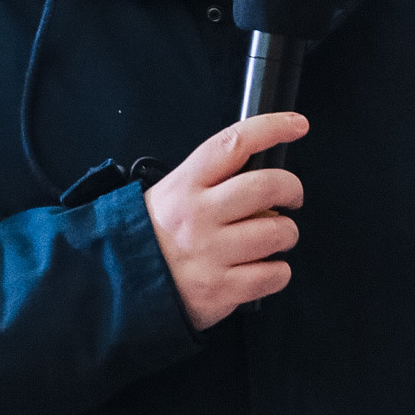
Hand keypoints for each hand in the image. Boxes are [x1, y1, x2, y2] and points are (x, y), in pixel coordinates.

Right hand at [143, 111, 306, 329]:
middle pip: (267, 187)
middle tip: (291, 197)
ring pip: (278, 233)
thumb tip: (262, 172)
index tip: (296, 125)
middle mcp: (199, 215)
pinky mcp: (220, 289)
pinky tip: (264, 268)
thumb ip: (212, 179)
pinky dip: (278, 271)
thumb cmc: (155, 235)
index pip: (235, 143)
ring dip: (286, 234)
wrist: (118, 285)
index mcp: (186, 184)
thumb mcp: (171, 193)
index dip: (272, 128)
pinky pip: (273, 275)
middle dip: (292, 189)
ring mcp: (210, 253)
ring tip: (273, 237)